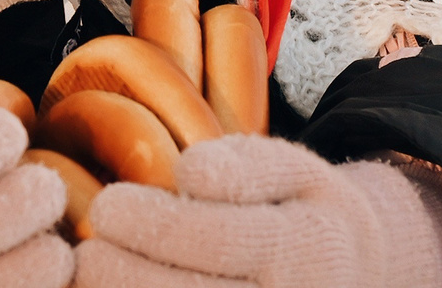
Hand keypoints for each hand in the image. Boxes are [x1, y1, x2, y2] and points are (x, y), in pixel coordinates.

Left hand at [74, 136, 441, 287]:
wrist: (353, 279)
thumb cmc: (304, 215)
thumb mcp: (294, 170)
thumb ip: (244, 165)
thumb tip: (189, 173)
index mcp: (306, 249)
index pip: (210, 237)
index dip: (145, 221)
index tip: (106, 204)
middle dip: (117, 270)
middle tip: (88, 250)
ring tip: (100, 273)